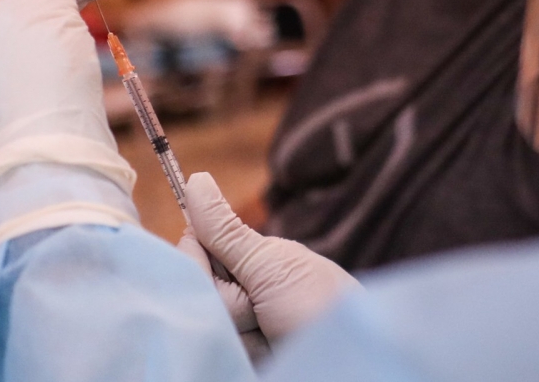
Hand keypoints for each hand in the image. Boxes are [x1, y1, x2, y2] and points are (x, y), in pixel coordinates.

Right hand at [176, 173, 358, 343]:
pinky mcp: (239, 357)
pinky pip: (217, 353)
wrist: (347, 359)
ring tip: (273, 336)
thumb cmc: (320, 306)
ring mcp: (240, 330)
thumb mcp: (269, 265)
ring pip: (205, 324)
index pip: (191, 250)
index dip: (199, 259)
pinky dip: (241, 353)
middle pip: (194, 288)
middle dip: (225, 299)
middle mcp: (238, 294)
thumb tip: (196, 179)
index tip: (230, 267)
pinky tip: (267, 354)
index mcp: (247, 263)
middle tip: (261, 307)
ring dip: (238, 332)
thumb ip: (225, 232)